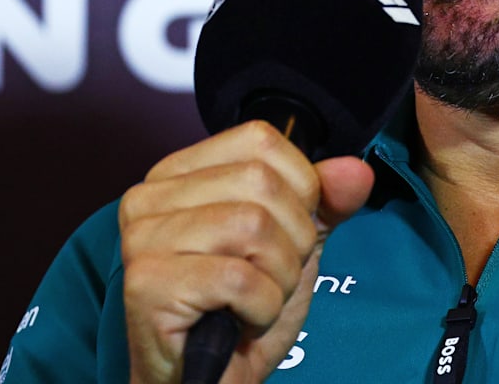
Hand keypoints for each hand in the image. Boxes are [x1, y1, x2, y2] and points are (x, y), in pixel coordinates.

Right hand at [118, 121, 374, 383]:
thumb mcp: (294, 244)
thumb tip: (356, 170)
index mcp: (178, 173)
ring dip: (278, 278)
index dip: (299, 187)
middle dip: (292, 240)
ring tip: (255, 300)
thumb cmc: (241, 311)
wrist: (206, 382)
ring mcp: (142, 238)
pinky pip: (240, 279)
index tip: (285, 232)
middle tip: (269, 278)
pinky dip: (261, 308)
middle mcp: (149, 196)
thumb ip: (326, 202)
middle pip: (261, 183)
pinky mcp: (146, 283)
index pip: (260, 139)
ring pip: (254, 227)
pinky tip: (241, 321)